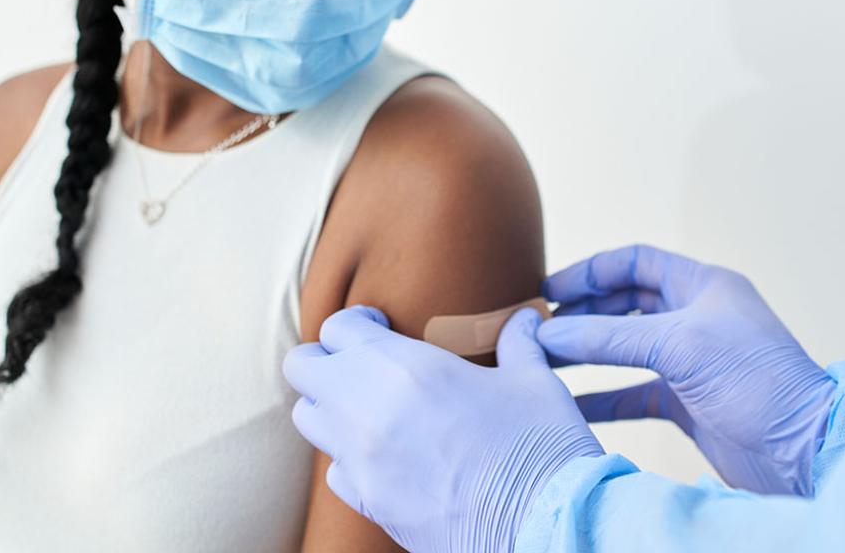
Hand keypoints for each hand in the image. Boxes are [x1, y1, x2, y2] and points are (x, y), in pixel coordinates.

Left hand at [283, 305, 602, 552]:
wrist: (543, 527)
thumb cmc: (541, 447)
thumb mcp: (534, 381)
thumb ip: (518, 342)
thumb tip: (526, 317)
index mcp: (406, 366)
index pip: (338, 327)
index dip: (357, 322)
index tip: (381, 326)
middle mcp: (368, 409)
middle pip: (301, 368)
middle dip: (325, 359)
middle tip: (361, 362)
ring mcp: (362, 461)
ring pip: (308, 419)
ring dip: (331, 406)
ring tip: (371, 407)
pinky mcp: (368, 503)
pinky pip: (335, 470)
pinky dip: (350, 457)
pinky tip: (388, 454)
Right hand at [539, 245, 835, 495]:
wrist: (802, 447)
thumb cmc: (756, 381)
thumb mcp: (679, 345)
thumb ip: (610, 336)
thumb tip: (551, 331)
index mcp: (703, 286)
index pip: (636, 262)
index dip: (591, 272)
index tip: (549, 290)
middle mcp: (696, 318)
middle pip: (625, 304)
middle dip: (583, 313)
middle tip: (541, 328)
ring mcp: (691, 361)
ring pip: (625, 348)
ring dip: (587, 353)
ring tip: (545, 361)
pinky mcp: (688, 401)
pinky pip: (633, 392)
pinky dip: (602, 397)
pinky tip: (571, 403)